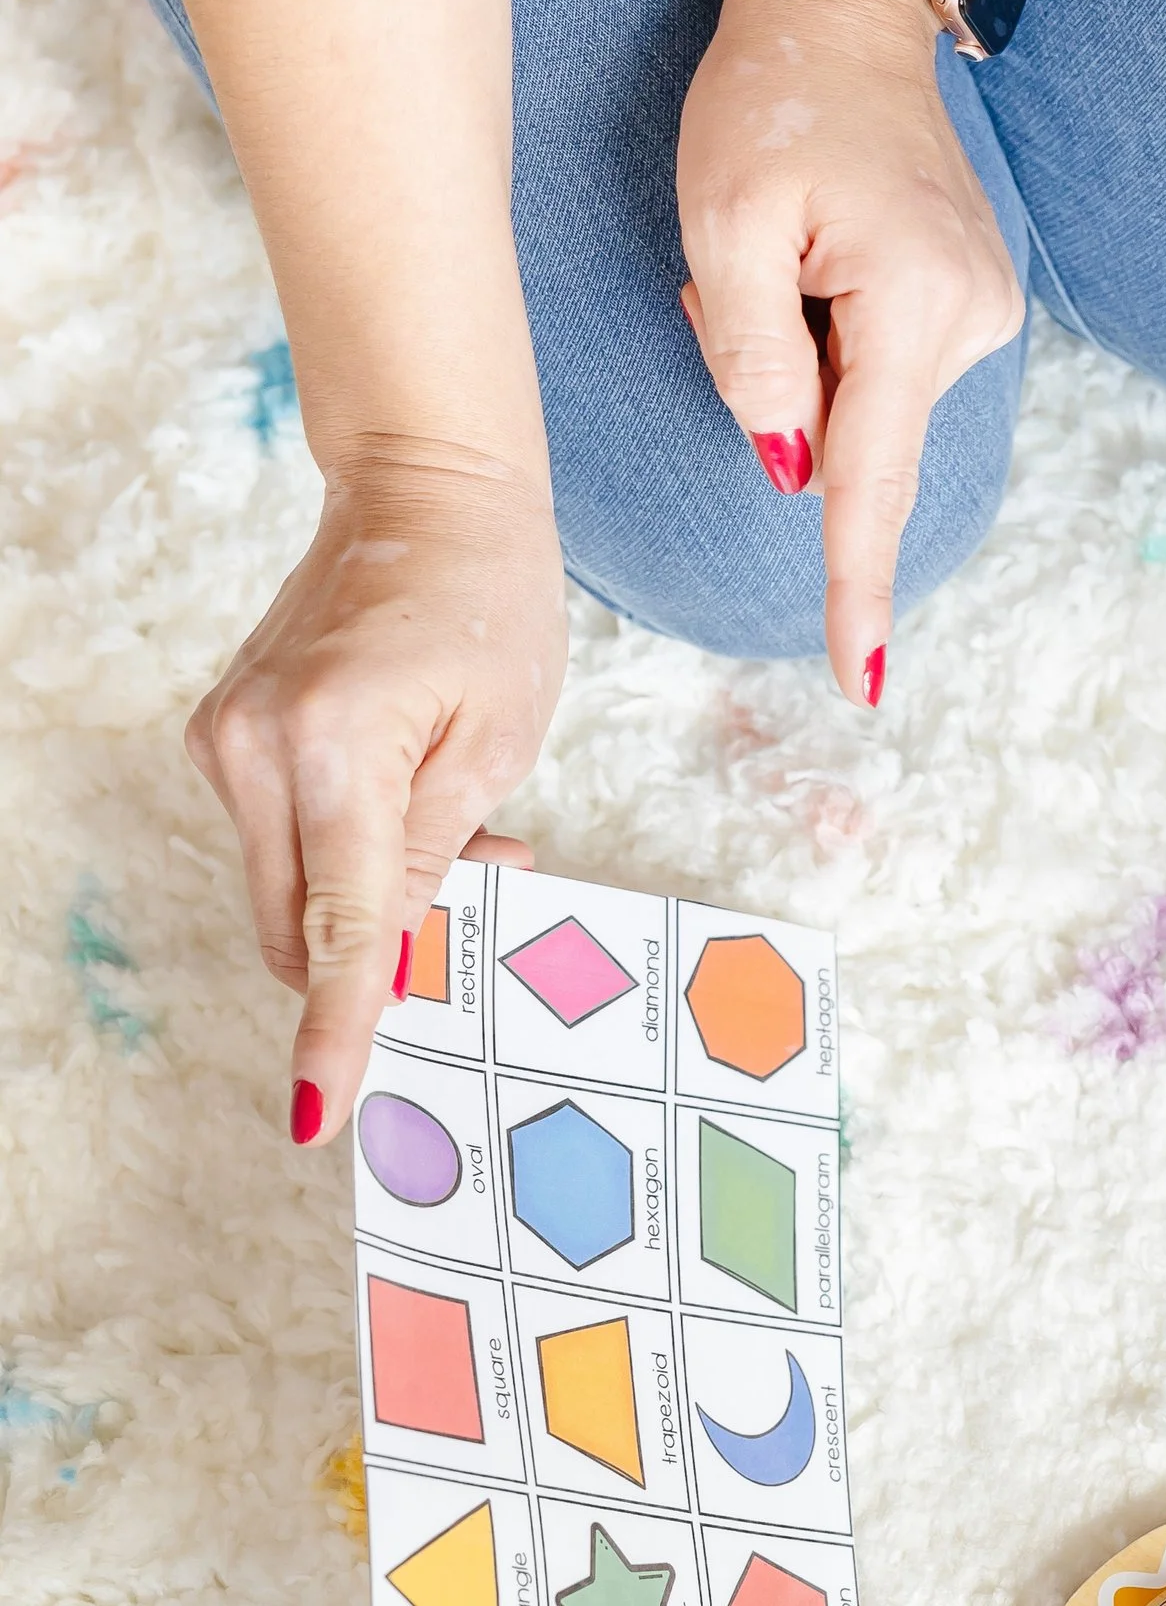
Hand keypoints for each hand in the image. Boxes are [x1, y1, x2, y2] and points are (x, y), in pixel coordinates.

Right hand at [185, 442, 565, 1140]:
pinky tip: (413, 799)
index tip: (317, 1116)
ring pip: (289, 892)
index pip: (338, 927)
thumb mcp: (498, 738)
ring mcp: (226, 741)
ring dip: (368, 898)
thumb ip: (438, 853)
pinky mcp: (226, 734)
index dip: (335, 1029)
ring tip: (469, 825)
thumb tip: (388, 950)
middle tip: (493, 879)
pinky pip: (282, 842)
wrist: (424, 489)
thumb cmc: (488, 600)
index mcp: (333, 748)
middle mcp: (253, 750)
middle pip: (299, 928)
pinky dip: (343, 852)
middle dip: (378, 953)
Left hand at [677, 0, 1024, 705]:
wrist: (846, 9)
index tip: (858, 679)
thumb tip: (787, 464)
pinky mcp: (973, 301)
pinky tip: (818, 253)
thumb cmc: (771, 100)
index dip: (855, 584)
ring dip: (800, 350)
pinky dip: (830, 332)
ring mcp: (983, 311)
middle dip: (779, 386)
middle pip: (851, 433)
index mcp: (912, 304)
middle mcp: (972, 320)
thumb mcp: (725, 219)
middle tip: (737, 271)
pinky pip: (880, 364)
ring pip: (862, 399)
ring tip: (784, 245)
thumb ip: (749, 352)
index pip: (869, 479)